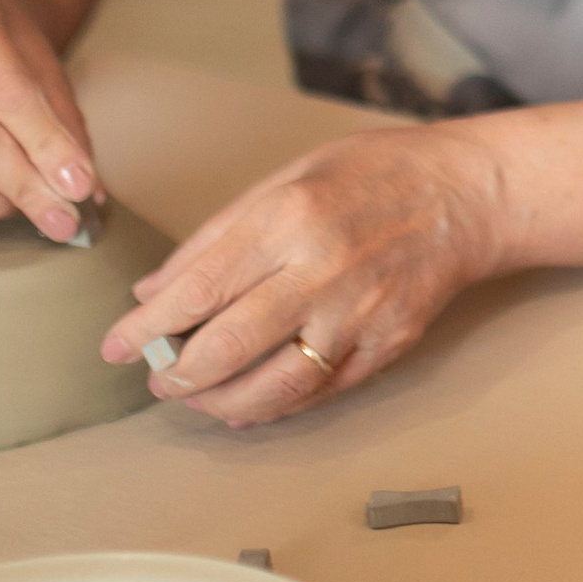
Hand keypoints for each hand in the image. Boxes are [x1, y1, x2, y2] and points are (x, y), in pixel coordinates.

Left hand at [102, 124, 500, 427]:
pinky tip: (250, 406)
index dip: (147, 326)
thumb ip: (218, 234)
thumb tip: (155, 289)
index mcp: (290, 218)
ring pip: (275, 385)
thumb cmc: (375, 174)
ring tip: (198, 399)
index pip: (199, 288)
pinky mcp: (389, 342)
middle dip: (178, 375)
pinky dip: (278, 407)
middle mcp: (323, 269)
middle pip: (229, 346)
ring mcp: (360, 313)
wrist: (466, 193)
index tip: (115, 346)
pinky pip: (321, 391)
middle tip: (158, 379)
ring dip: (222, 404)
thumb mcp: (288, 178)